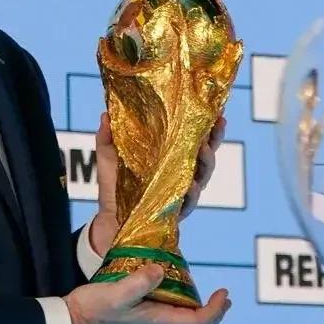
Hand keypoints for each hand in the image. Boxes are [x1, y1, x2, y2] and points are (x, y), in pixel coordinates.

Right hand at [63, 264, 230, 323]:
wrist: (72, 322)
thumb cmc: (93, 310)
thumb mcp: (115, 293)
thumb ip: (139, 282)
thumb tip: (160, 269)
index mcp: (156, 321)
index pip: (197, 323)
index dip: (215, 311)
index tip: (224, 294)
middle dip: (212, 312)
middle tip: (224, 296)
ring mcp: (146, 322)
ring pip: (181, 320)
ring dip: (197, 309)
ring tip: (207, 295)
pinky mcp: (137, 316)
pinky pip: (167, 313)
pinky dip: (179, 303)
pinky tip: (173, 289)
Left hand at [88, 113, 226, 256]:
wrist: (110, 216)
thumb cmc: (114, 183)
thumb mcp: (109, 156)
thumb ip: (107, 136)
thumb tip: (105, 114)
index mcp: (170, 154)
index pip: (194, 136)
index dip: (205, 123)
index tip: (215, 108)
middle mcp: (181, 171)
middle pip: (207, 153)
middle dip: (215, 138)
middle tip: (217, 122)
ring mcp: (181, 190)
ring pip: (203, 175)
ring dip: (207, 161)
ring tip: (204, 148)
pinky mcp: (176, 209)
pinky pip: (189, 201)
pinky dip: (192, 193)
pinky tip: (192, 184)